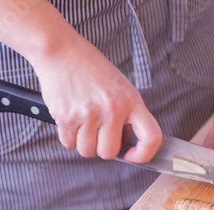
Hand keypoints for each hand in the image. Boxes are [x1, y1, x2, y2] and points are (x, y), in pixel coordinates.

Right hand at [33, 38, 161, 162]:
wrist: (62, 52)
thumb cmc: (92, 69)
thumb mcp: (121, 88)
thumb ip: (128, 115)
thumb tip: (128, 144)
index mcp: (132, 101)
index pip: (151, 137)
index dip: (144, 154)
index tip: (133, 155)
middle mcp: (112, 109)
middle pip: (109, 152)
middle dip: (103, 147)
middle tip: (99, 133)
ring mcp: (89, 115)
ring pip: (88, 151)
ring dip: (85, 143)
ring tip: (84, 123)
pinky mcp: (66, 118)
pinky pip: (69, 144)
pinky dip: (69, 137)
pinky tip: (72, 120)